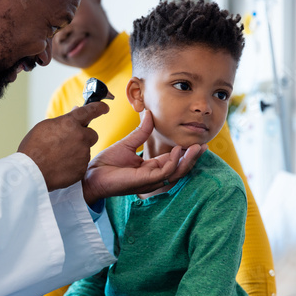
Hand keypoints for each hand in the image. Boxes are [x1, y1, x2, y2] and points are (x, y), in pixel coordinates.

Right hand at [18, 102, 108, 190]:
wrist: (31, 172)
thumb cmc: (33, 148)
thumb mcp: (45, 127)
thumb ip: (63, 120)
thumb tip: (76, 112)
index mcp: (70, 123)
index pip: (91, 110)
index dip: (99, 108)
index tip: (104, 108)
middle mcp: (80, 137)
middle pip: (92, 134)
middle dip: (84, 137)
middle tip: (70, 142)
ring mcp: (83, 154)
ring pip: (85, 150)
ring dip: (77, 152)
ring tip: (58, 157)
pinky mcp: (82, 168)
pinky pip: (81, 164)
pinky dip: (74, 164)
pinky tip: (61, 166)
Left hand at [82, 111, 206, 203]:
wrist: (91, 173)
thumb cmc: (106, 163)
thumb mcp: (127, 143)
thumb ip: (141, 131)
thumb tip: (150, 114)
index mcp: (149, 168)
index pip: (173, 161)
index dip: (185, 152)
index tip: (197, 141)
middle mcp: (152, 176)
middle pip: (179, 169)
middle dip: (192, 158)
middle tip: (204, 145)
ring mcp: (149, 180)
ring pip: (175, 173)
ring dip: (187, 160)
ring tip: (197, 147)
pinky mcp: (143, 182)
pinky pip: (163, 174)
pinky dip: (172, 163)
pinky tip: (176, 151)